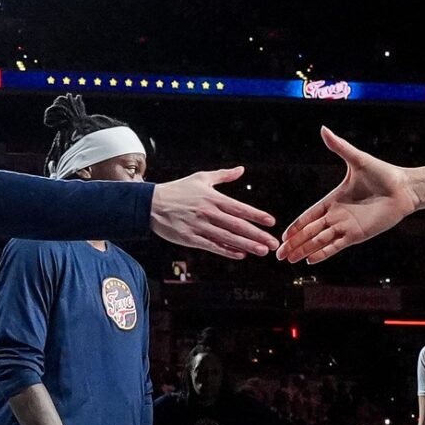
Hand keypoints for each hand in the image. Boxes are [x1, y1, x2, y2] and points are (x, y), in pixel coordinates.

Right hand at [148, 168, 276, 258]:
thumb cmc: (177, 190)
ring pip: (227, 237)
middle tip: (273, 242)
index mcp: (212, 198)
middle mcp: (208, 212)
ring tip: (262, 251)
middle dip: (257, 234)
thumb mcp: (200, 178)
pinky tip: (240, 255)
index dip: (256, 215)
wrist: (151, 203)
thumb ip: (223, 175)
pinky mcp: (190, 238)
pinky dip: (226, 250)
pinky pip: (211, 246)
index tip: (271, 221)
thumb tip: (241, 169)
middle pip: (237, 225)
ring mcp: (199, 226)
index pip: (239, 208)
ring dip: (246, 245)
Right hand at [279, 128, 419, 263]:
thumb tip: (324, 128)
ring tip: (290, 260)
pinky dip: (323, 253)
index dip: (294, 226)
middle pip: (309, 232)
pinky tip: (310, 260)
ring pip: (320, 241)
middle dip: (293, 243)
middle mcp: (337, 216)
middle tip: (278, 254)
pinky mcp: (357, 234)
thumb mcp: (357, 159)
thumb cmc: (383, 173)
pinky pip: (336, 246)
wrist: (404, 188)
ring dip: (304, 250)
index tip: (282, 235)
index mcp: (333, 200)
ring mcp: (346, 226)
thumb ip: (339, 147)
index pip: (308, 216)